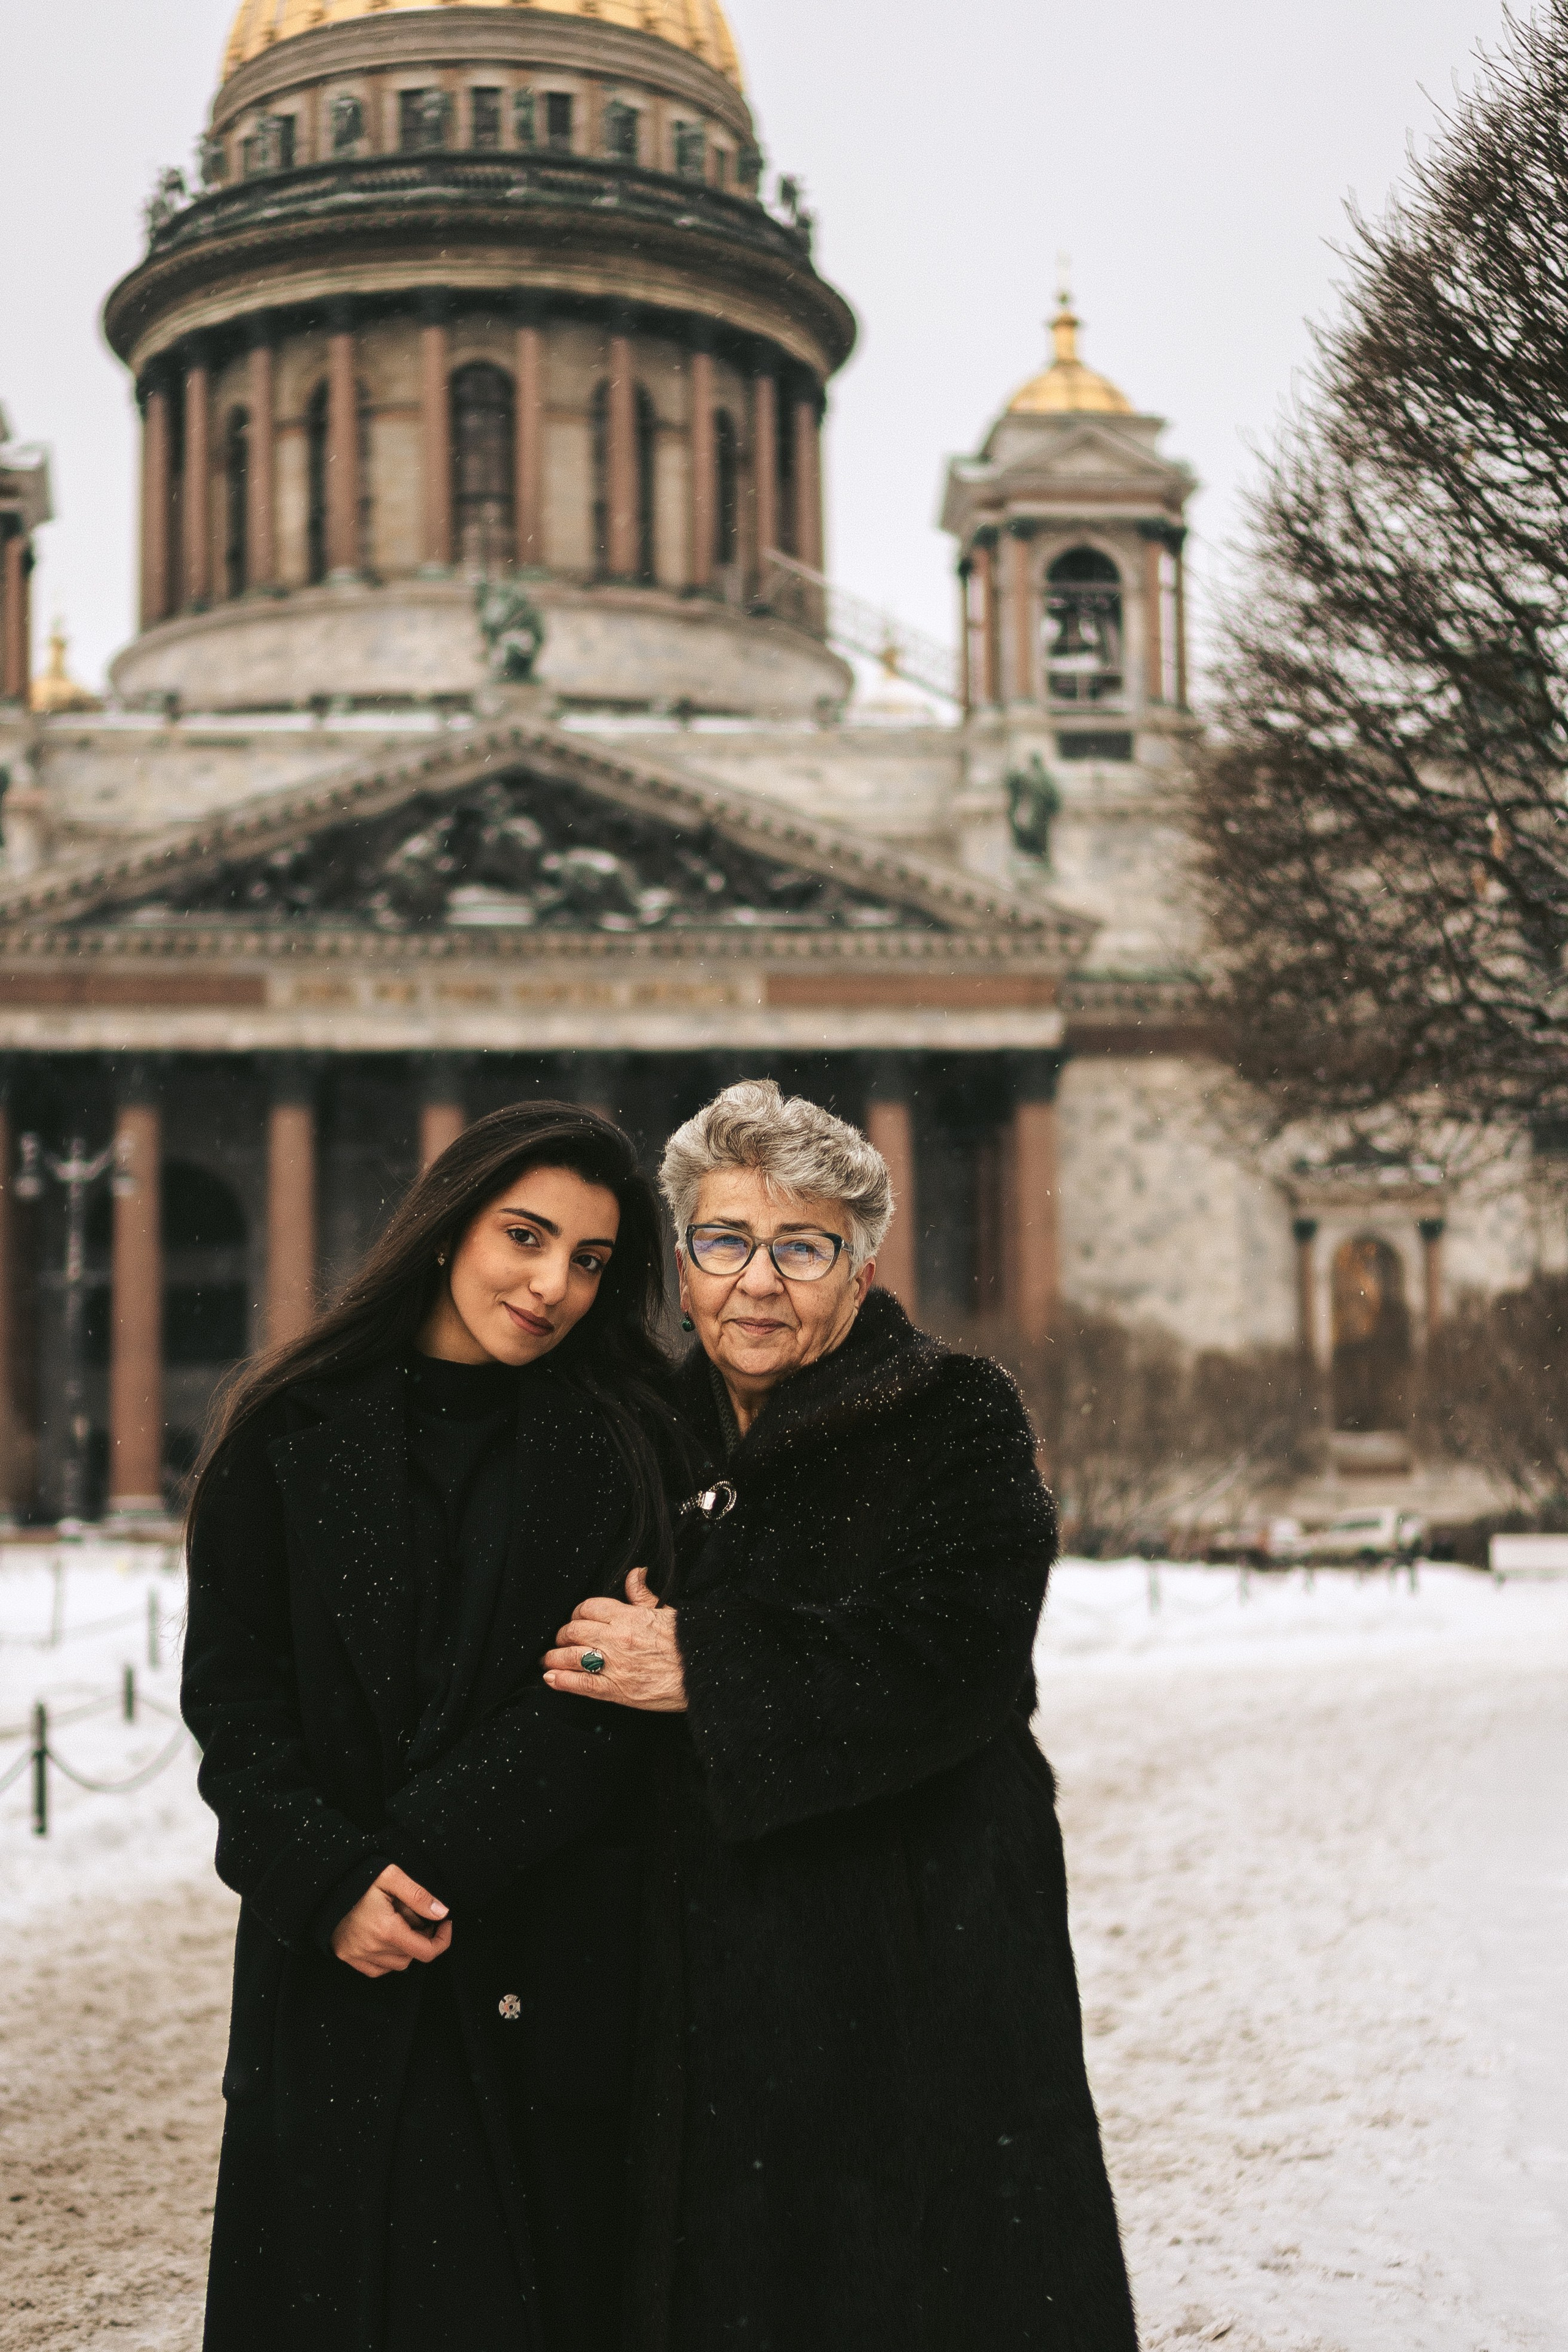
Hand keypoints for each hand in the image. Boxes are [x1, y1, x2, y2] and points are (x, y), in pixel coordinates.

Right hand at [331, 1864, 452, 1978]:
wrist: (324, 1885)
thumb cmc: (358, 1879)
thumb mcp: (391, 1877)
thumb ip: (419, 1896)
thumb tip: (442, 1913)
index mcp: (386, 1929)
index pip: (426, 1951)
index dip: (442, 1940)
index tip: (445, 1924)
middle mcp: (372, 1948)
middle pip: (413, 1955)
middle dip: (421, 1936)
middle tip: (416, 1914)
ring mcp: (357, 1955)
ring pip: (397, 1964)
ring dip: (406, 1948)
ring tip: (399, 1923)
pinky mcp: (348, 1957)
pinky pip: (378, 1970)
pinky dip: (388, 1959)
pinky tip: (387, 1938)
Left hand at [542, 1567, 687, 1712]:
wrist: (704, 1673)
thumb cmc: (688, 1644)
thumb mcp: (667, 1611)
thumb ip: (643, 1595)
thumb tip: (635, 1574)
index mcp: (629, 1617)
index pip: (590, 1607)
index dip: (577, 1612)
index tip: (576, 1619)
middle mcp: (617, 1638)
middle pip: (575, 1630)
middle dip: (563, 1634)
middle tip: (561, 1640)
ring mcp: (614, 1665)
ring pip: (572, 1656)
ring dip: (555, 1656)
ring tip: (549, 1659)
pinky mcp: (617, 1690)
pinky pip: (581, 1684)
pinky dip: (562, 1680)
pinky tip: (552, 1677)